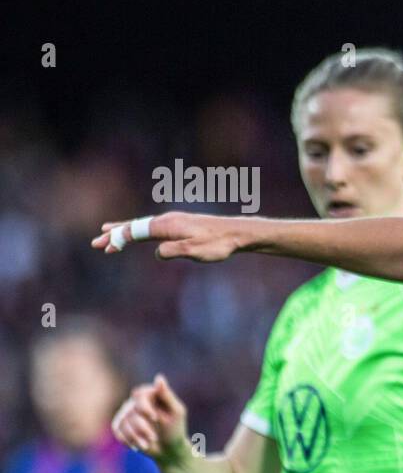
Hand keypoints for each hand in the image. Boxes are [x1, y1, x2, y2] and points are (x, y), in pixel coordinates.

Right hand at [93, 211, 243, 261]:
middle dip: (115, 234)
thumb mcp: (195, 250)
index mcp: (168, 225)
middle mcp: (167, 220)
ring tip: (107, 232)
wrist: (236, 233)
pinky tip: (138, 233)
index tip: (104, 247)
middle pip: (135, 226)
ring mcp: (173, 221)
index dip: (118, 239)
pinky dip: (140, 230)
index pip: (136, 231)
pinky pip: (153, 227)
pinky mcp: (180, 225)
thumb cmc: (218, 244)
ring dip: (125, 231)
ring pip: (143, 225)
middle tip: (96, 243)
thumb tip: (157, 252)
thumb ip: (174, 250)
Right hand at [111, 374, 189, 461]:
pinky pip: (118, 431)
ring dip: (137, 436)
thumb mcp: (176, 412)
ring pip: (123, 423)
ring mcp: (126, 413)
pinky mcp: (120, 426)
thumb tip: (158, 377)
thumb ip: (167, 395)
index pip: (139, 395)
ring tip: (150, 442)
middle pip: (130, 411)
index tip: (155, 418)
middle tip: (154, 437)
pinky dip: (130, 440)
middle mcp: (136, 401)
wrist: (169, 450)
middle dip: (142, 427)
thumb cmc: (176, 429)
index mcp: (150, 394)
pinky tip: (141, 445)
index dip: (144, 407)